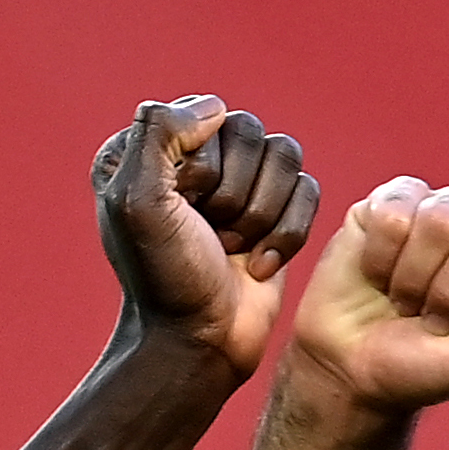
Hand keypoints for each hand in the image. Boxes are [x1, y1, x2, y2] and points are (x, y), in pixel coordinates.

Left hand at [95, 97, 320, 376]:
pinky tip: (258, 265)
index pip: (206, 117)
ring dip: (263, 215)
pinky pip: (309, 189)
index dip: (204, 169)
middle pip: (251, 133)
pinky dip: (289, 233)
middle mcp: (196, 156)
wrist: (202, 341)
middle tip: (211, 236)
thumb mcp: (139, 201)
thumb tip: (215, 108)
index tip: (182, 211)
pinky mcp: (279, 212)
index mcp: (151, 147)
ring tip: (233, 248)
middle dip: (236, 196)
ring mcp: (241, 183)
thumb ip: (160, 133)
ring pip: (286, 155)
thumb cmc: (165, 276)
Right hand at [288, 176, 448, 412]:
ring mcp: (437, 208)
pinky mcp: (387, 203)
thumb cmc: (426, 366)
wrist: (354, 372)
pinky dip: (380, 261)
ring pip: (440, 219)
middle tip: (436, 318)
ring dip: (415, 278)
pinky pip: (392, 215)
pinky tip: (378, 278)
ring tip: (407, 301)